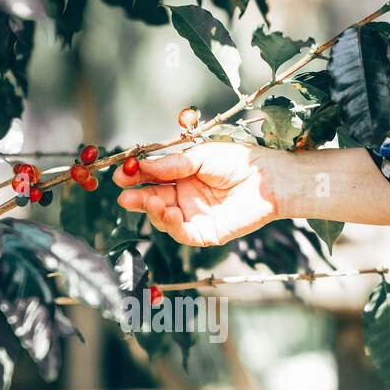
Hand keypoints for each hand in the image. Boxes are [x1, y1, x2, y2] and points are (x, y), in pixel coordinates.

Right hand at [112, 142, 290, 246]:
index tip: (120, 174)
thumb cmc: (240, 162)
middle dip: (137, 198)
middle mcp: (186, 198)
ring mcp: (195, 216)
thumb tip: (142, 166)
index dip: (135, 178)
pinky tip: (170, 212)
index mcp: (182, 177)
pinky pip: (183, 234)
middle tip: (124, 195)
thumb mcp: (200, 156)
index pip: (152, 179)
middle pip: (153, 201)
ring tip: (151, 200)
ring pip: (164, 219)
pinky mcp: (207, 233)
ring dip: (154, 211)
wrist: (269, 178)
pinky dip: (173, 225)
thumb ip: (171, 164)